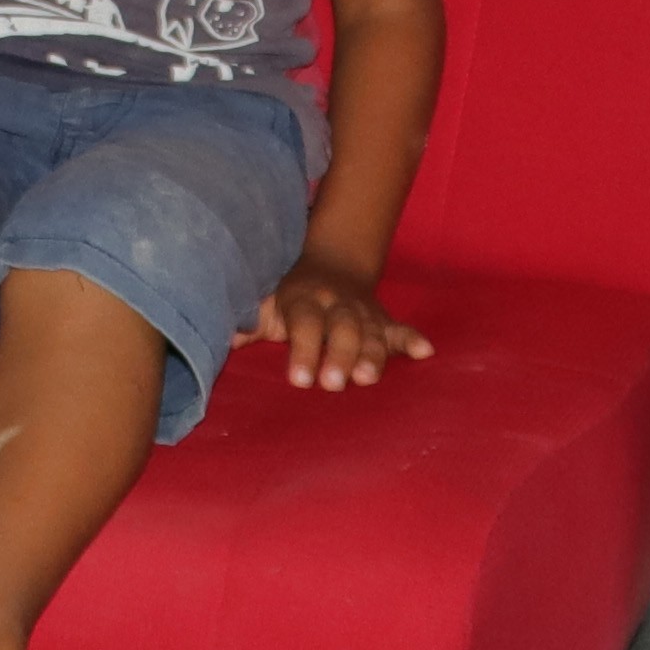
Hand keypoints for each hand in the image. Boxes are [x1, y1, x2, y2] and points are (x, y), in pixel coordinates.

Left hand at [243, 258, 430, 391]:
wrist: (331, 265)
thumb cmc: (290, 299)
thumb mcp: (267, 304)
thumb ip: (249, 321)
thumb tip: (224, 337)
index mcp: (305, 300)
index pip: (305, 324)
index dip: (302, 350)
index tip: (298, 380)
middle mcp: (337, 304)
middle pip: (343, 329)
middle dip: (339, 356)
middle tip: (333, 384)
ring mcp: (364, 312)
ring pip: (372, 333)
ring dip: (373, 355)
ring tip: (368, 378)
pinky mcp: (383, 321)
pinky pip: (400, 330)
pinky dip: (412, 340)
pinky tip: (425, 352)